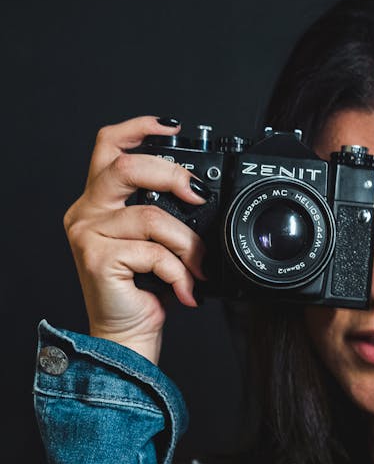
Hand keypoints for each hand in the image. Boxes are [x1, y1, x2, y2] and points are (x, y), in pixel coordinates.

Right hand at [63, 115, 208, 363]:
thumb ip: (161, 212)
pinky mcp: (97, 259)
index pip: (109, 146)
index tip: (170, 126)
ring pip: (152, 217)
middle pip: (126, 167)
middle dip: (171, 175)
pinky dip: (179, 272)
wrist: (127, 336)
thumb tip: (196, 193)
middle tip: (198, 195)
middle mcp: (85, 212)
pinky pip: (153, 252)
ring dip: (187, 244)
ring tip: (197, 267)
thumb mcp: (154, 243)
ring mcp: (88, 235)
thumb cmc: (143, 292)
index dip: (138, 128)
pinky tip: (184, 288)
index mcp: (97, 202)